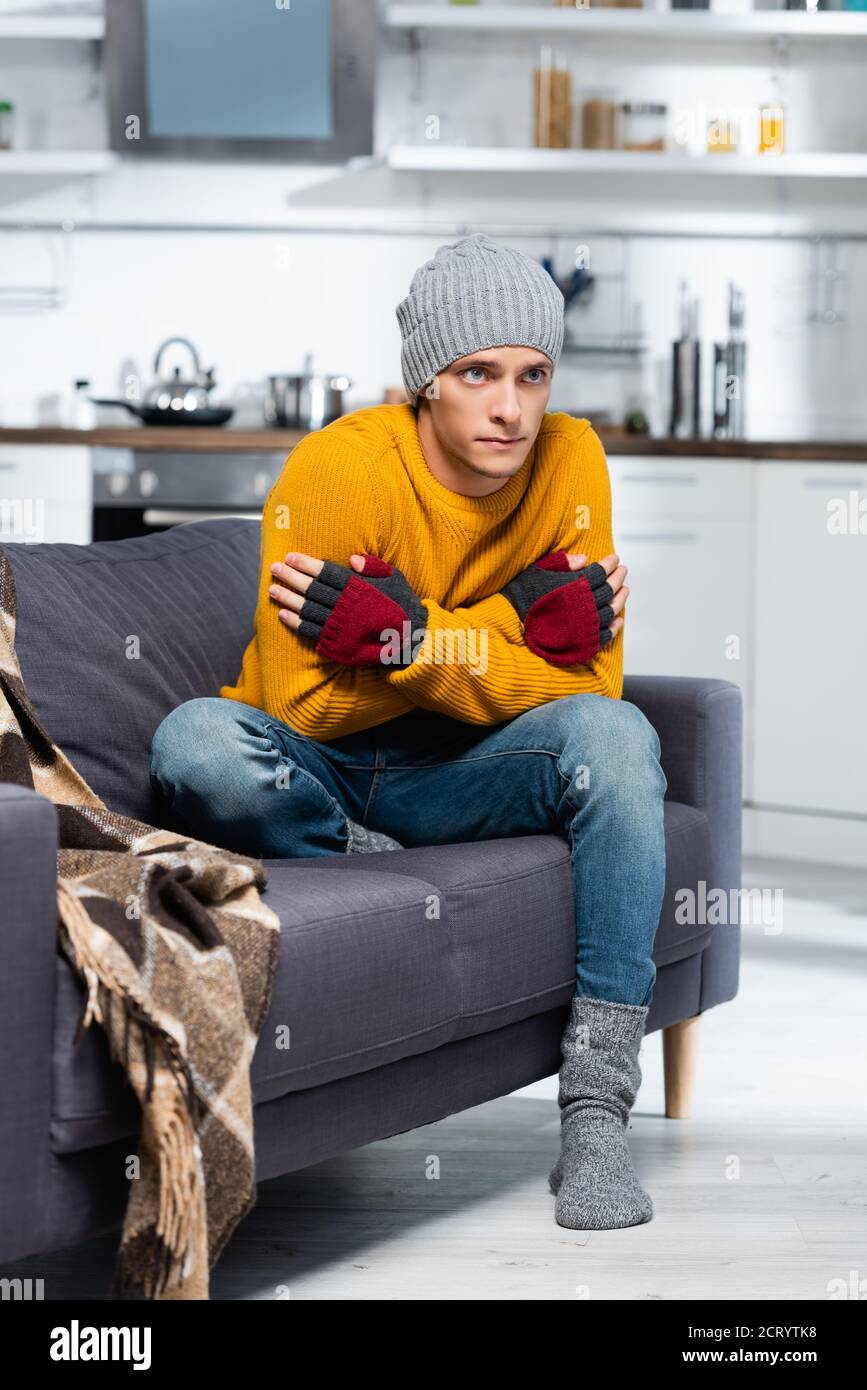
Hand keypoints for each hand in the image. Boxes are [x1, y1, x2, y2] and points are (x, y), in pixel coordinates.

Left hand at [268, 550, 426, 667]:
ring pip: (307, 609)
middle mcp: (346, 606)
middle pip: (311, 589)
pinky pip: (310, 631)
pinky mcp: (337, 643)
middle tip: (274, 568)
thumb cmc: (402, 604)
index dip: (305, 564)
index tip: (289, 557)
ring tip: (272, 589)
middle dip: (290, 577)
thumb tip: (351, 558)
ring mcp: (340, 626)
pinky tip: (282, 614)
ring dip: (287, 598)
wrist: (411, 640)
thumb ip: (373, 567)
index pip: (325, 572)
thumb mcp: (394, 578)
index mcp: (358, 587)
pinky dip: (295, 623)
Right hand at [500, 549, 628, 666]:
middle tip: (623, 570)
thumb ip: (562, 562)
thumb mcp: (538, 570)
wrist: (511, 625)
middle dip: (618, 577)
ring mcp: (587, 625)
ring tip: (625, 590)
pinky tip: (619, 620)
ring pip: (611, 610)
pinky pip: (605, 634)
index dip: (610, 563)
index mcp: (576, 585)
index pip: (600, 571)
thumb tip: (585, 558)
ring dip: (621, 599)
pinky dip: (614, 627)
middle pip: (609, 589)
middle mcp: (585, 605)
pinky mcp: (584, 642)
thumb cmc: (523, 594)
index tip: (615, 558)